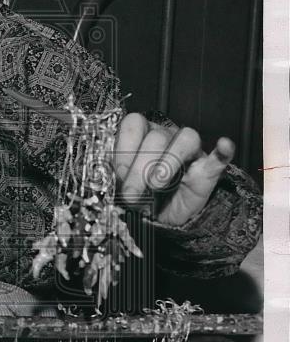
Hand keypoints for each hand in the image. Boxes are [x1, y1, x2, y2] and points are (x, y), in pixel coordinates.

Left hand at [113, 113, 234, 226]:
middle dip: (140, 167)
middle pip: (158, 137)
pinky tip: (224, 146)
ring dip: (169, 162)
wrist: (161, 218)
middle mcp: (166, 137)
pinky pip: (219, 157)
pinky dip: (222, 152)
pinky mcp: (208, 170)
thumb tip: (118, 178)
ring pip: (186, 139)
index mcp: (142, 135)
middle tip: (131, 194)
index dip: (125, 147)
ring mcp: (190, 152)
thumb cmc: (140, 195)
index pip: (135, 124)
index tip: (119, 173)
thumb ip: (120, 178)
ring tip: (156, 185)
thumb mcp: (124, 186)